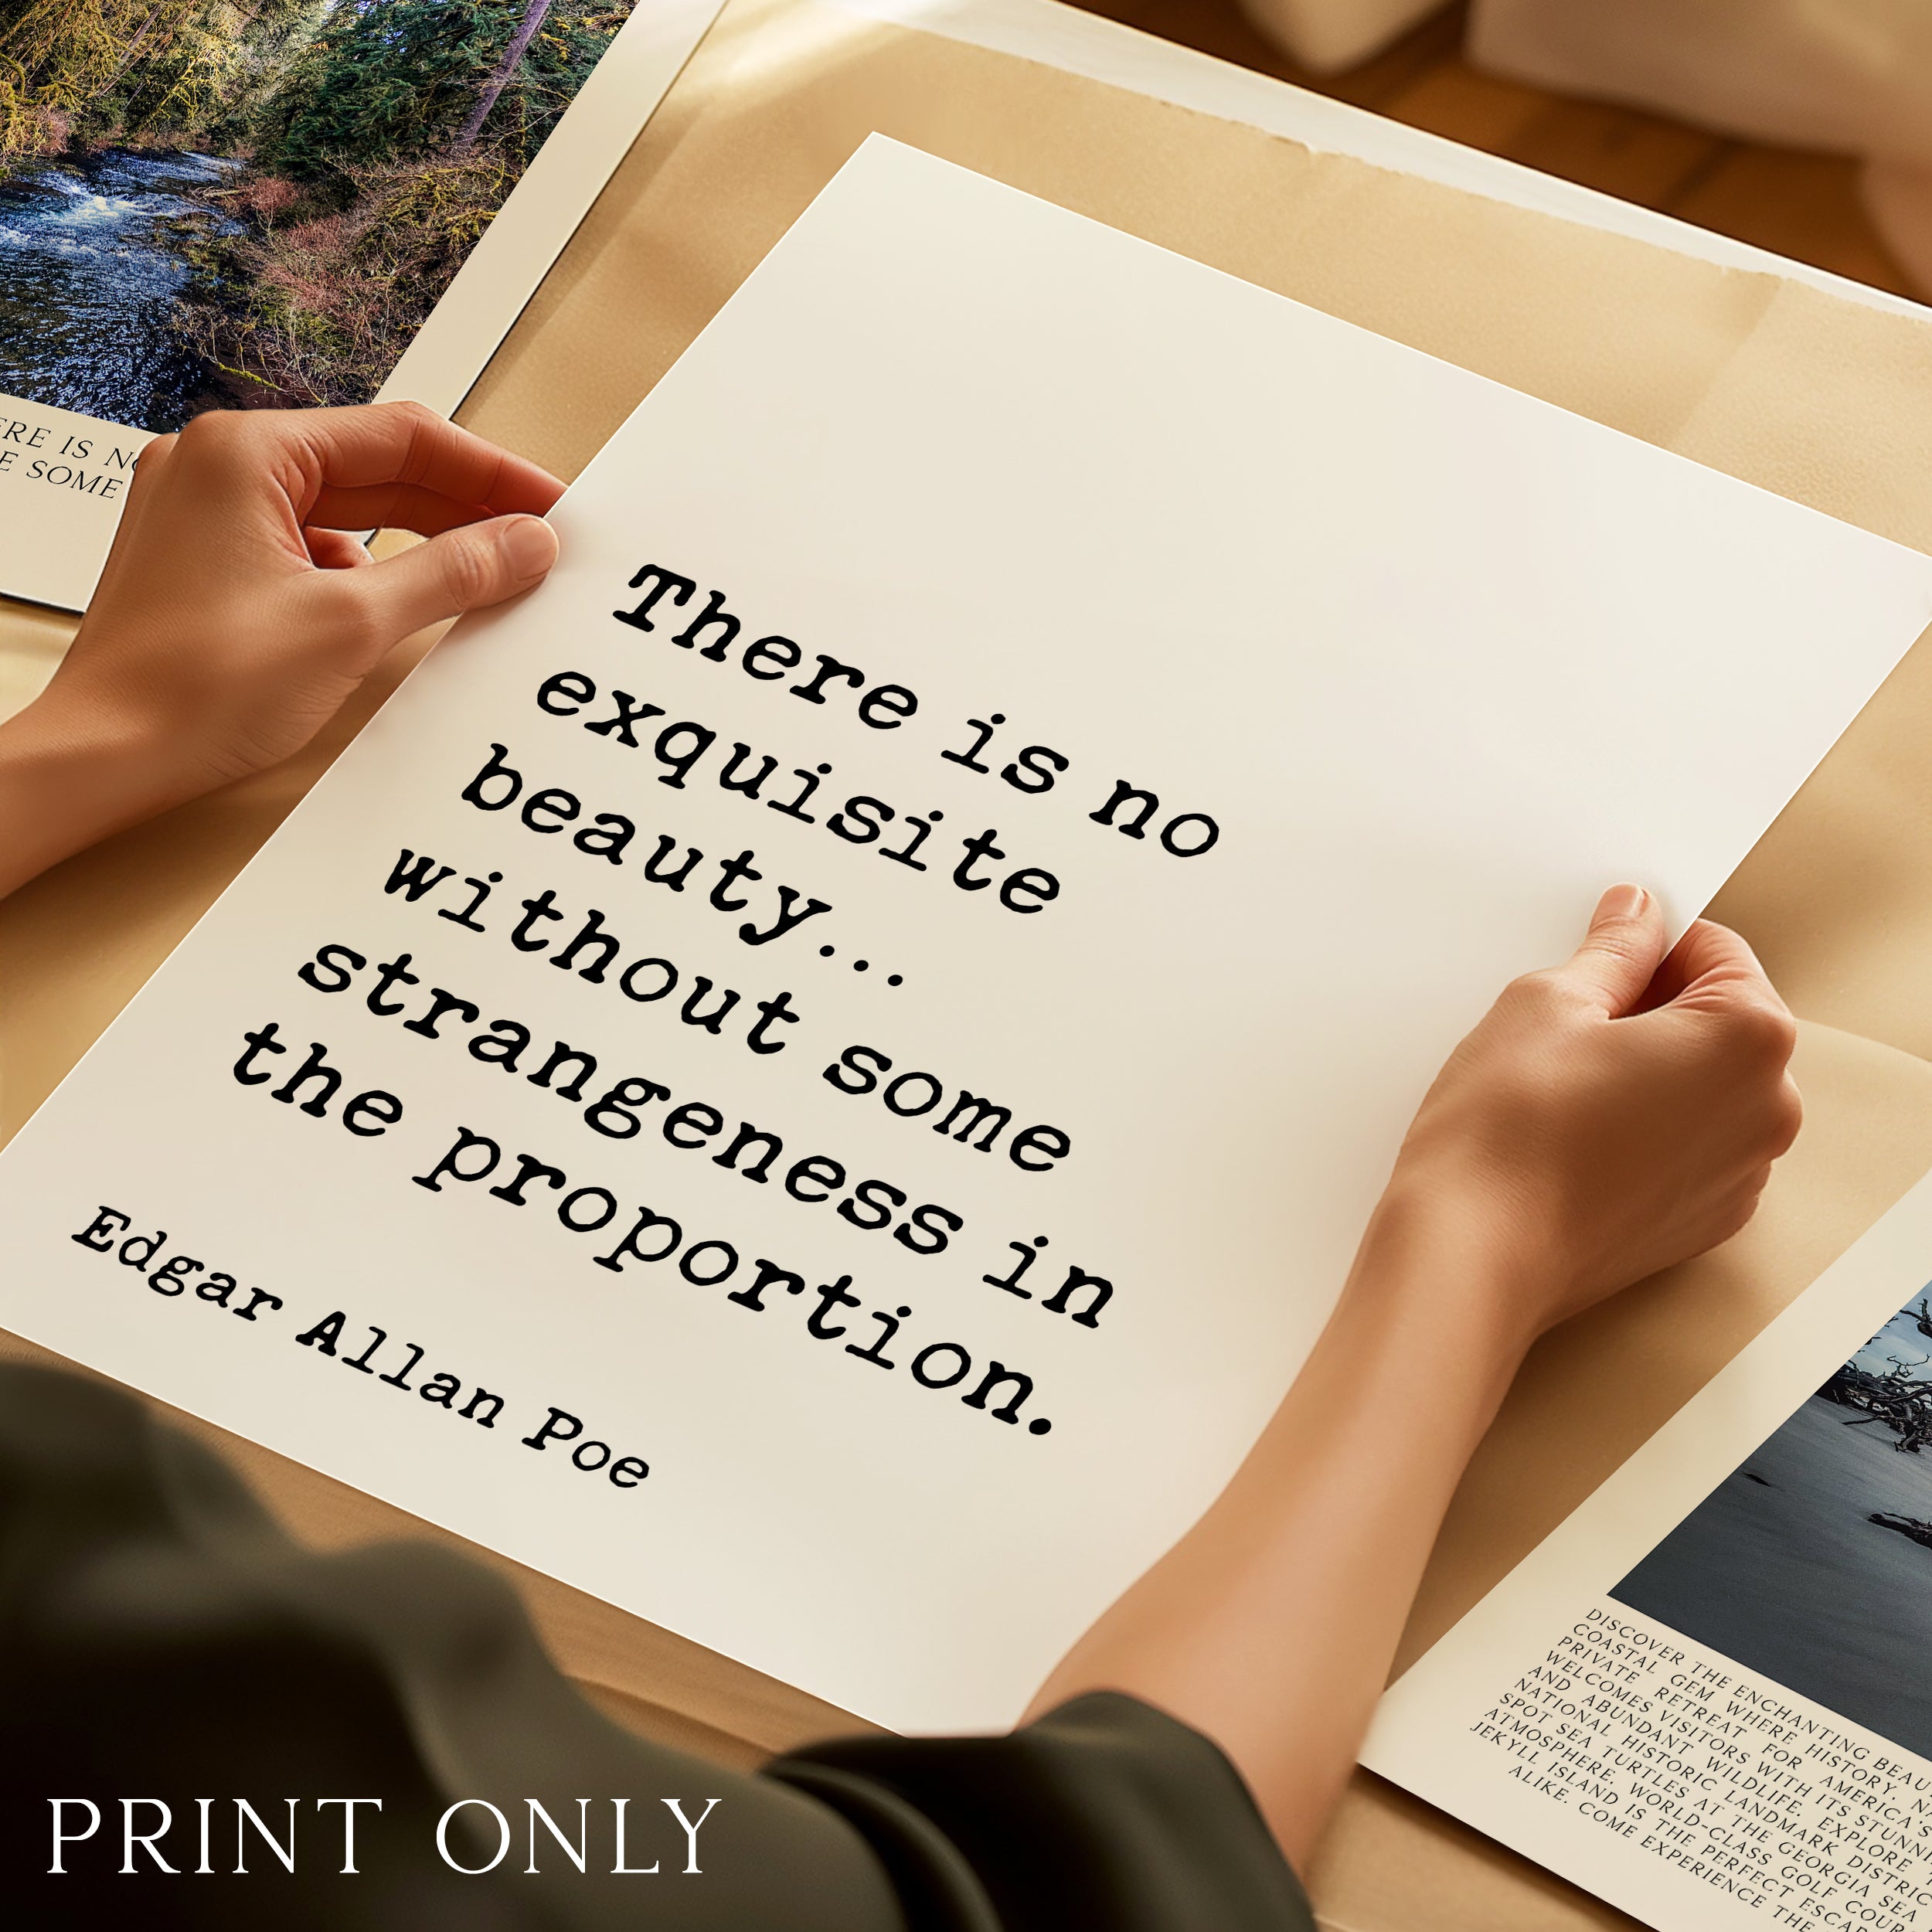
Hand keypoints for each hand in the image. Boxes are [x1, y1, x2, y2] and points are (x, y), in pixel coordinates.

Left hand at [0, 402, 562, 895]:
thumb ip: (452, 573)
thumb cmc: (192, 689)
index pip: (401, 436)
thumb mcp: (352, 624)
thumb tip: (525, 542)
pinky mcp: (209, 566)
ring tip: (487, 574)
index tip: (551, 503)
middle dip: (461, 507)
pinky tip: (405, 605)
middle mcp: (217, 467)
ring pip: (345, 510)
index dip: (490, 471)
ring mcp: (207, 515)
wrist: (103, 761)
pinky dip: (368, 572)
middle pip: (374, 468)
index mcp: (244, 452)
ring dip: (419, 541)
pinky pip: (311, 548)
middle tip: (535, 542)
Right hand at [1389, 883, 1800, 1345]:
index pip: (1714, 949)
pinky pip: (1686, 1147)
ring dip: (1647, 1072)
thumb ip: (1611, 952)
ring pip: (1700, 1086)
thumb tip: (1637, 918)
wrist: (1473, 1257)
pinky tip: (1574, 1138)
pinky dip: (1642, 1131)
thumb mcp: (1546, 1002)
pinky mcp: (1702, 1222)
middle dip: (1650, 1010)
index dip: (1645, 944)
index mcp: (1749, 1039)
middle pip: (1718, 1020)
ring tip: (1563, 1090)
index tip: (1594, 959)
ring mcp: (1741, 1176)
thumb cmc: (1506, 1136)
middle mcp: (1768, 1111)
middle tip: (1565, 1028)